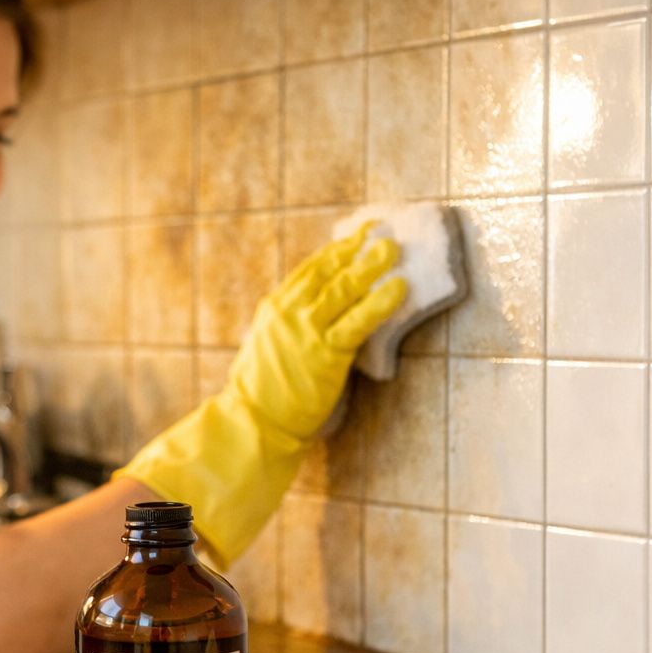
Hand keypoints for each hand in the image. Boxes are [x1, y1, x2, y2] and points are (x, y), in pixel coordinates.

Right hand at [115, 226, 407, 565]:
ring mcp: (306, 332)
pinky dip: (380, 302)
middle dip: (355, 249)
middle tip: (381, 230)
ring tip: (393, 249)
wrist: (252, 422)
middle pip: (327, 271)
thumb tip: (311, 314)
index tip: (357, 234)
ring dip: (369, 266)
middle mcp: (289, 313)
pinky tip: (398, 289)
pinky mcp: (325, 354)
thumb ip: (287, 326)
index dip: (335, 250)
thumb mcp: (267, 347)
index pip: (309, 270)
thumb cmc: (263, 393)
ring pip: (343, 289)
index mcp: (274, 309)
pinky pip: (358, 321)